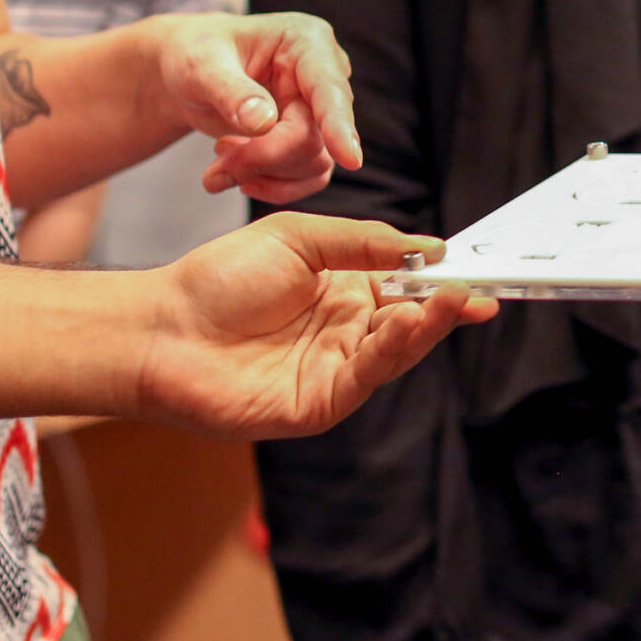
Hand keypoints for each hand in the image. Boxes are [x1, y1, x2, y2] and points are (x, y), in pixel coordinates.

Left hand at [134, 213, 493, 438]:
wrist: (162, 327)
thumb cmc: (220, 279)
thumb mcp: (300, 237)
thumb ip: (364, 242)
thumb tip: (426, 247)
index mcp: (345, 292)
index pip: (408, 288)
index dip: (441, 281)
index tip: (475, 270)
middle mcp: (346, 334)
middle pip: (412, 323)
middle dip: (447, 307)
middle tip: (478, 289)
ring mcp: (334, 371)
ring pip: (396, 352)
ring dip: (427, 327)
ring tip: (451, 300)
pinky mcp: (319, 403)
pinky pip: (366, 376)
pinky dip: (391, 349)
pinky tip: (405, 321)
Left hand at [150, 12, 362, 202]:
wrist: (188, 72)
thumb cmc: (195, 55)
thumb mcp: (201, 65)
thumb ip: (231, 92)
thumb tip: (264, 123)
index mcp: (307, 42)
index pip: (329, 89)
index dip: (338, 124)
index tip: (350, 159)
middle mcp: (324, 75)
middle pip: (314, 136)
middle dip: (262, 158)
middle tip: (214, 167)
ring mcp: (320, 110)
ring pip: (313, 163)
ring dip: (261, 172)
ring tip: (219, 154)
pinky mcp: (313, 138)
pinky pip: (309, 178)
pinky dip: (272, 186)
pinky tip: (240, 175)